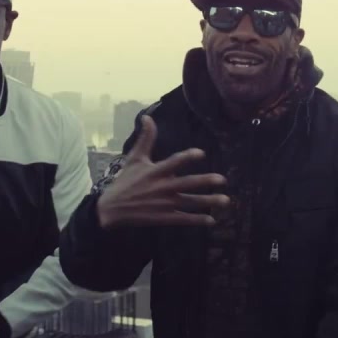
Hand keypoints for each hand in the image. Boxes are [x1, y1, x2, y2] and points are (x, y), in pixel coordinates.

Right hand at [97, 115, 229, 229]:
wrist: (112, 209)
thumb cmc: (125, 181)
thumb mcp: (134, 158)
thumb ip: (146, 139)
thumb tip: (147, 117)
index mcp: (155, 172)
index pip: (173, 162)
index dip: (187, 157)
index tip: (201, 153)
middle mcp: (162, 187)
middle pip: (187, 184)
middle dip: (205, 182)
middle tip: (223, 180)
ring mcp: (164, 204)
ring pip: (190, 202)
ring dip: (208, 202)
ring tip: (226, 201)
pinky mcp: (164, 217)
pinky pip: (183, 219)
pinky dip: (197, 220)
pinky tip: (212, 221)